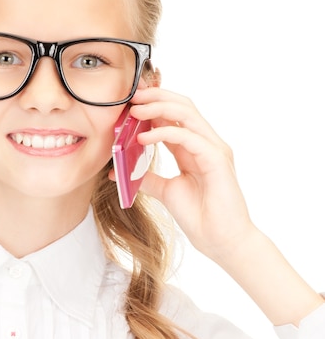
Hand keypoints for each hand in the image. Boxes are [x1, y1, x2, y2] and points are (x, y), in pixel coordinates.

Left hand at [127, 87, 254, 261]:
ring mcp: (213, 149)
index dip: (153, 105)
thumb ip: (146, 178)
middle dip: (156, 96)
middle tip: (132, 96)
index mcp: (194, 149)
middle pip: (183, 106)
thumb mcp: (166, 192)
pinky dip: (165, 132)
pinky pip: (188, 137)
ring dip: (159, 107)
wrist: (222, 242)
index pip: (175, 115)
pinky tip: (144, 138)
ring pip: (187, 113)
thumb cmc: (201, 218)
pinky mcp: (216, 160)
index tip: (129, 103)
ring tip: (136, 110)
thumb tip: (117, 173)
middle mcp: (206, 144)